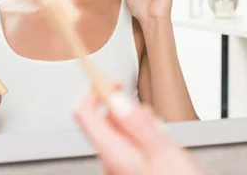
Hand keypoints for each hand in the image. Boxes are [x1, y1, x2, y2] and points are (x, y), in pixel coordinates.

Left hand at [74, 88, 204, 174]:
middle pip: (103, 121)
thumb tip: (116, 100)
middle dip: (125, 109)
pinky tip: (159, 145)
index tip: (109, 80)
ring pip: (119, 132)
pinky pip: (128, 145)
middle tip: (146, 112)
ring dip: (136, 123)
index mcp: (113, 153)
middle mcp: (110, 161)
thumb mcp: (162, 150)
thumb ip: (138, 123)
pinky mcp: (129, 170)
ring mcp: (118, 168)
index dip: (92, 90)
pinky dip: (141, 137)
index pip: (84, 113)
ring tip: (158, 132)